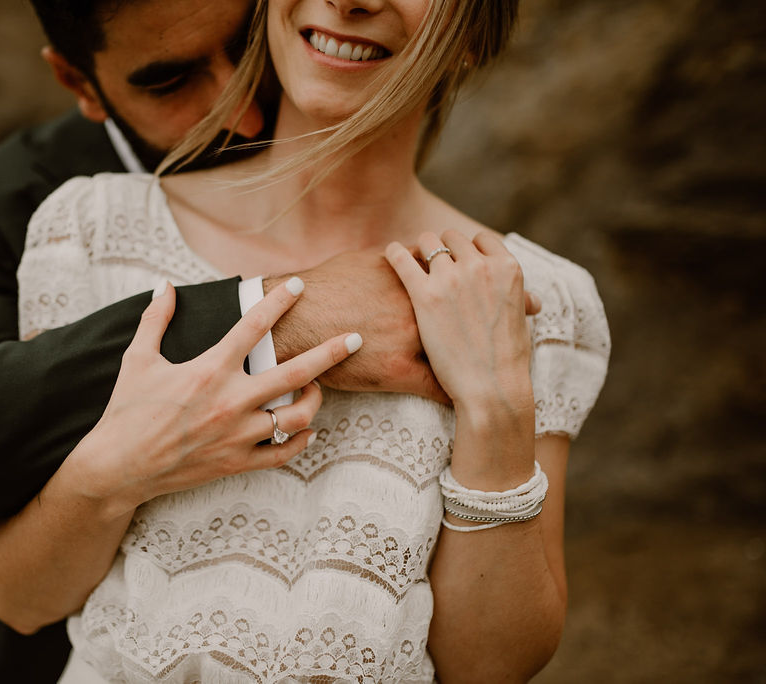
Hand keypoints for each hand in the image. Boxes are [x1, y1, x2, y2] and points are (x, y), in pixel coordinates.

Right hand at [76, 278, 361, 514]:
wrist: (118, 467)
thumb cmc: (126, 412)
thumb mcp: (137, 359)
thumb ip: (155, 319)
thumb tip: (165, 286)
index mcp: (209, 371)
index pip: (253, 327)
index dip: (278, 301)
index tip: (298, 285)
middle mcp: (231, 401)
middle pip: (295, 372)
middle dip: (330, 352)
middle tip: (354, 338)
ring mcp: (238, 435)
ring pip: (297, 416)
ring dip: (315, 400)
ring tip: (317, 387)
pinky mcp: (236, 463)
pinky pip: (283, 454)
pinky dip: (301, 441)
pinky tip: (307, 430)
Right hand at [266, 249, 541, 403]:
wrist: (297, 317)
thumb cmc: (328, 286)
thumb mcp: (367, 263)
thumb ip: (399, 260)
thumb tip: (412, 251)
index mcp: (421, 281)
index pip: (474, 280)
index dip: (501, 286)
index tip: (524, 292)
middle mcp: (425, 310)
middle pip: (479, 314)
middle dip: (507, 315)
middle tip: (533, 313)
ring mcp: (415, 342)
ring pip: (465, 355)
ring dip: (489, 360)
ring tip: (512, 363)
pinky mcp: (399, 372)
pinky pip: (437, 388)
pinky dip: (455, 394)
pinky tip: (471, 400)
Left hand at [385, 231, 533, 411]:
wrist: (489, 387)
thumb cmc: (507, 362)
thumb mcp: (520, 323)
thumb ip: (519, 302)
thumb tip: (532, 300)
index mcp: (508, 268)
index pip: (481, 240)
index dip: (469, 249)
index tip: (460, 259)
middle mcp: (480, 266)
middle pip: (453, 237)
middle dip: (444, 248)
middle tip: (433, 262)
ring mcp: (451, 278)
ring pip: (428, 242)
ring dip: (421, 249)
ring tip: (412, 258)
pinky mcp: (424, 294)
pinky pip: (401, 258)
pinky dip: (394, 253)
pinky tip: (390, 254)